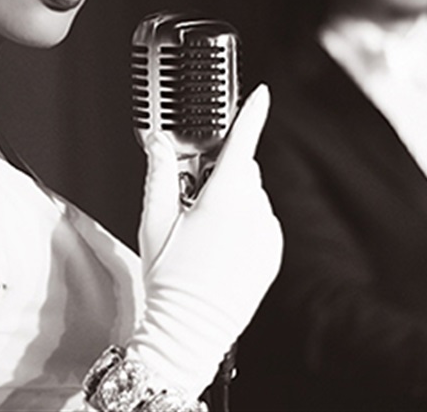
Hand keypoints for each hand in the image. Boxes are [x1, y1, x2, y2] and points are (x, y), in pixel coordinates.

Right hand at [130, 84, 282, 395]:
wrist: (189, 332)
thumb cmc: (168, 279)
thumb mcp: (154, 222)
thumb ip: (159, 175)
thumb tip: (158, 143)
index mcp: (224, 200)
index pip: (242, 144)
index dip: (253, 114)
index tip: (261, 94)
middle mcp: (253, 213)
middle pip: (243, 170)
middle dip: (220, 173)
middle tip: (190, 199)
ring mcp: (267, 235)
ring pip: (253, 196)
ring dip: (233, 199)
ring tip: (203, 232)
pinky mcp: (272, 253)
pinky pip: (262, 221)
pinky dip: (246, 223)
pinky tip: (220, 247)